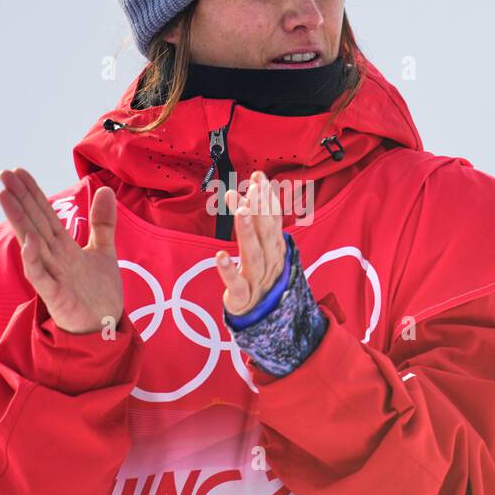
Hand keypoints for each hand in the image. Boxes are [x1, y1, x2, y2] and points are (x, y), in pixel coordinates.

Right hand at [0, 167, 122, 334]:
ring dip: (19, 220)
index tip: (18, 171)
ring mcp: (53, 276)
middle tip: (3, 174)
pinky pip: (42, 277)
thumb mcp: (104, 250)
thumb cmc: (98, 291)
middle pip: (34, 222)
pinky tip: (29, 241)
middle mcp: (54, 257)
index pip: (44, 214)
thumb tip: (105, 188)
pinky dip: (34, 260)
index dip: (33, 192)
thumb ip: (102, 222)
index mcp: (63, 246)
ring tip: (4, 196)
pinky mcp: (57, 296)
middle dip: (19, 198)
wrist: (106, 325)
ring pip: (32, 243)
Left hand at [215, 170, 286, 317]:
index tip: (259, 176)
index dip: (267, 198)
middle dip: (260, 209)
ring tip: (239, 211)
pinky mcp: (243, 298)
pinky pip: (237, 285)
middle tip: (253, 187)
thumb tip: (253, 191)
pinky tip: (220, 256)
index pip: (273, 220)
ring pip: (254, 255)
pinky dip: (229, 271)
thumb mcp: (264, 248)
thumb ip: (259, 222)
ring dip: (248, 232)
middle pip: (266, 233)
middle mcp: (270, 262)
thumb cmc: (261, 276)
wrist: (263, 317)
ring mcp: (258, 280)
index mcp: (275, 249)